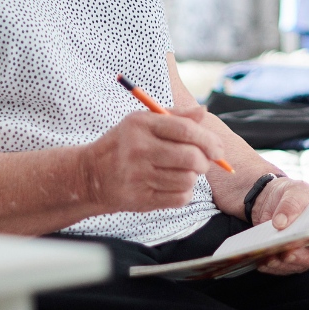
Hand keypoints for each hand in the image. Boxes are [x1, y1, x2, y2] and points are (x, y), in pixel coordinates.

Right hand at [82, 104, 224, 214]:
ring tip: (184, 172)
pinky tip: (174, 185)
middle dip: (205, 161)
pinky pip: (178, 198)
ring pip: (187, 179)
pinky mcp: (140, 198)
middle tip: (204, 162)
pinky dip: (184, 193)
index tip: (218, 148)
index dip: (208, 140)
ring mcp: (139, 176)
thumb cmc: (123, 144)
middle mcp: (139, 149)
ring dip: (193, 177)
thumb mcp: (142, 122)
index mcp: (141, 124)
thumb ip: (175, 116)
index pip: (184, 130)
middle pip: (189, 157)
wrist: (91, 175)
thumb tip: (203, 111)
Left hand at [250, 177, 308, 275]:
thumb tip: (281, 222)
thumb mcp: (294, 191)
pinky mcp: (290, 262)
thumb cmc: (293, 196)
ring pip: (299, 266)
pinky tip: (261, 260)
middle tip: (288, 252)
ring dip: (284, 263)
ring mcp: (306, 255)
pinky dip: (271, 265)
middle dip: (302, 256)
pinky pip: (282, 269)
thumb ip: (291, 204)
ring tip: (270, 256)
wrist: (275, 201)